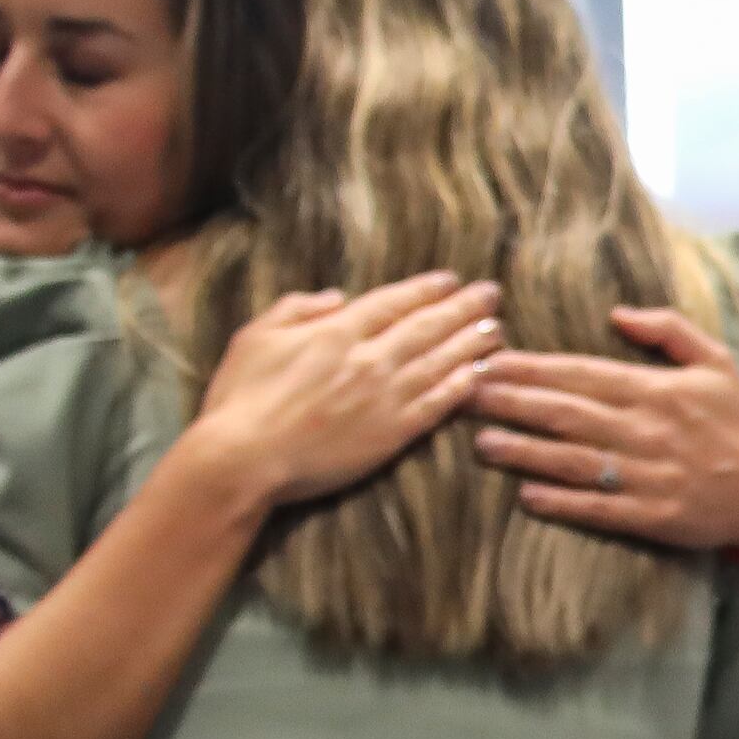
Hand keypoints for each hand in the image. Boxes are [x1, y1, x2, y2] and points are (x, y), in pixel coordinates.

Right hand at [181, 272, 502, 511]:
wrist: (245, 458)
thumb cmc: (240, 397)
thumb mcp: (255, 336)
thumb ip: (298, 308)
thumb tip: (339, 296)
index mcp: (337, 331)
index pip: (394, 302)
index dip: (426, 289)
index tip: (451, 280)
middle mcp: (370, 358)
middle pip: (428, 326)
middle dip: (464, 307)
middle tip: (492, 294)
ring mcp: (386, 396)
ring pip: (442, 361)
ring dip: (473, 343)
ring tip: (498, 329)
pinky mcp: (395, 432)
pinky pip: (440, 403)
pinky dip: (464, 385)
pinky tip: (482, 374)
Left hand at [473, 305, 738, 549]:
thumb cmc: (735, 422)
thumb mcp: (716, 362)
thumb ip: (669, 330)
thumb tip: (617, 312)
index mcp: (657, 390)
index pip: (581, 373)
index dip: (530, 367)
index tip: (487, 360)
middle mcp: (648, 430)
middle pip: (567, 413)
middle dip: (512, 403)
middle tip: (465, 395)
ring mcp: (649, 476)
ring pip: (574, 460)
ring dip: (525, 452)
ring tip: (482, 443)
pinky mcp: (653, 516)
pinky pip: (600, 508)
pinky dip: (563, 502)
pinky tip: (527, 495)